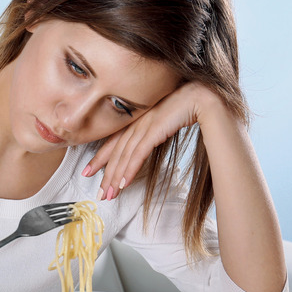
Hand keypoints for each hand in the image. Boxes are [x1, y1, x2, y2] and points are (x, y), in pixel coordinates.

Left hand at [83, 82, 216, 199]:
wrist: (203, 97)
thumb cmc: (188, 108)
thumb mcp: (164, 122)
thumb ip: (153, 132)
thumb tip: (145, 146)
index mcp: (138, 119)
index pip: (114, 141)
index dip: (100, 158)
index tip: (88, 172)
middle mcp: (138, 122)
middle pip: (116, 151)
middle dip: (105, 174)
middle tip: (99, 193)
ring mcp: (145, 125)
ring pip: (124, 155)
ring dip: (116, 177)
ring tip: (110, 194)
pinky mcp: (155, 129)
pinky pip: (139, 153)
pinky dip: (130, 169)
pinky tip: (124, 183)